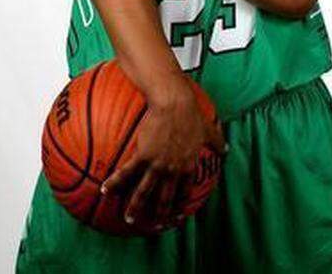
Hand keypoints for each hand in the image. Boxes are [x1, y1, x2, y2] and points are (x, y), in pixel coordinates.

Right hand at [102, 76, 225, 229]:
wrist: (175, 105)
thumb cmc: (193, 116)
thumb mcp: (209, 130)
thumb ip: (217, 142)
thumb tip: (226, 149)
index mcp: (188, 166)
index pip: (185, 191)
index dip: (181, 204)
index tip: (178, 215)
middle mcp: (172, 170)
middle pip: (165, 197)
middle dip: (159, 213)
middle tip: (154, 226)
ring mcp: (157, 164)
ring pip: (144, 191)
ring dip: (135, 207)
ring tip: (129, 219)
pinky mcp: (142, 155)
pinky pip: (126, 172)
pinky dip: (115, 183)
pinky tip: (105, 190)